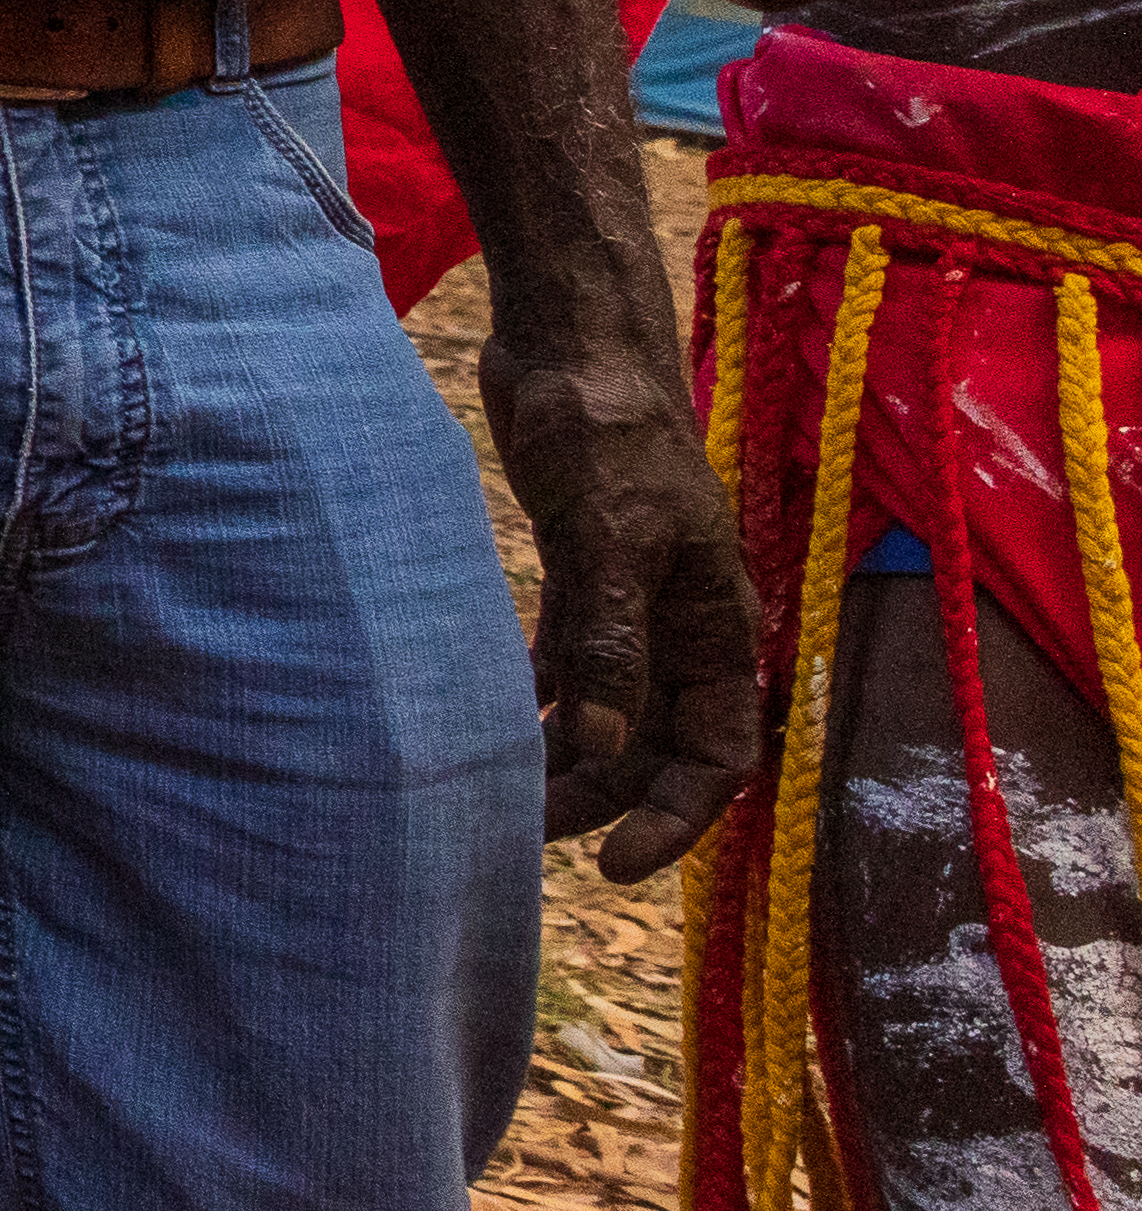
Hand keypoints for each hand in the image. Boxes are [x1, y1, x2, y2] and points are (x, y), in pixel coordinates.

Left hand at [489, 315, 761, 875]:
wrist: (573, 343)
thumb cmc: (607, 430)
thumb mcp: (610, 537)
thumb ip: (608, 640)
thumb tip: (596, 744)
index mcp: (717, 626)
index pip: (717, 754)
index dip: (675, 817)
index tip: (615, 866)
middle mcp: (682, 625)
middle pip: (655, 744)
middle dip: (603, 795)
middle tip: (525, 834)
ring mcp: (633, 601)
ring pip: (608, 709)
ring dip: (566, 755)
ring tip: (501, 794)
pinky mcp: (583, 572)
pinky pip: (569, 661)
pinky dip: (538, 697)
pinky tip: (492, 723)